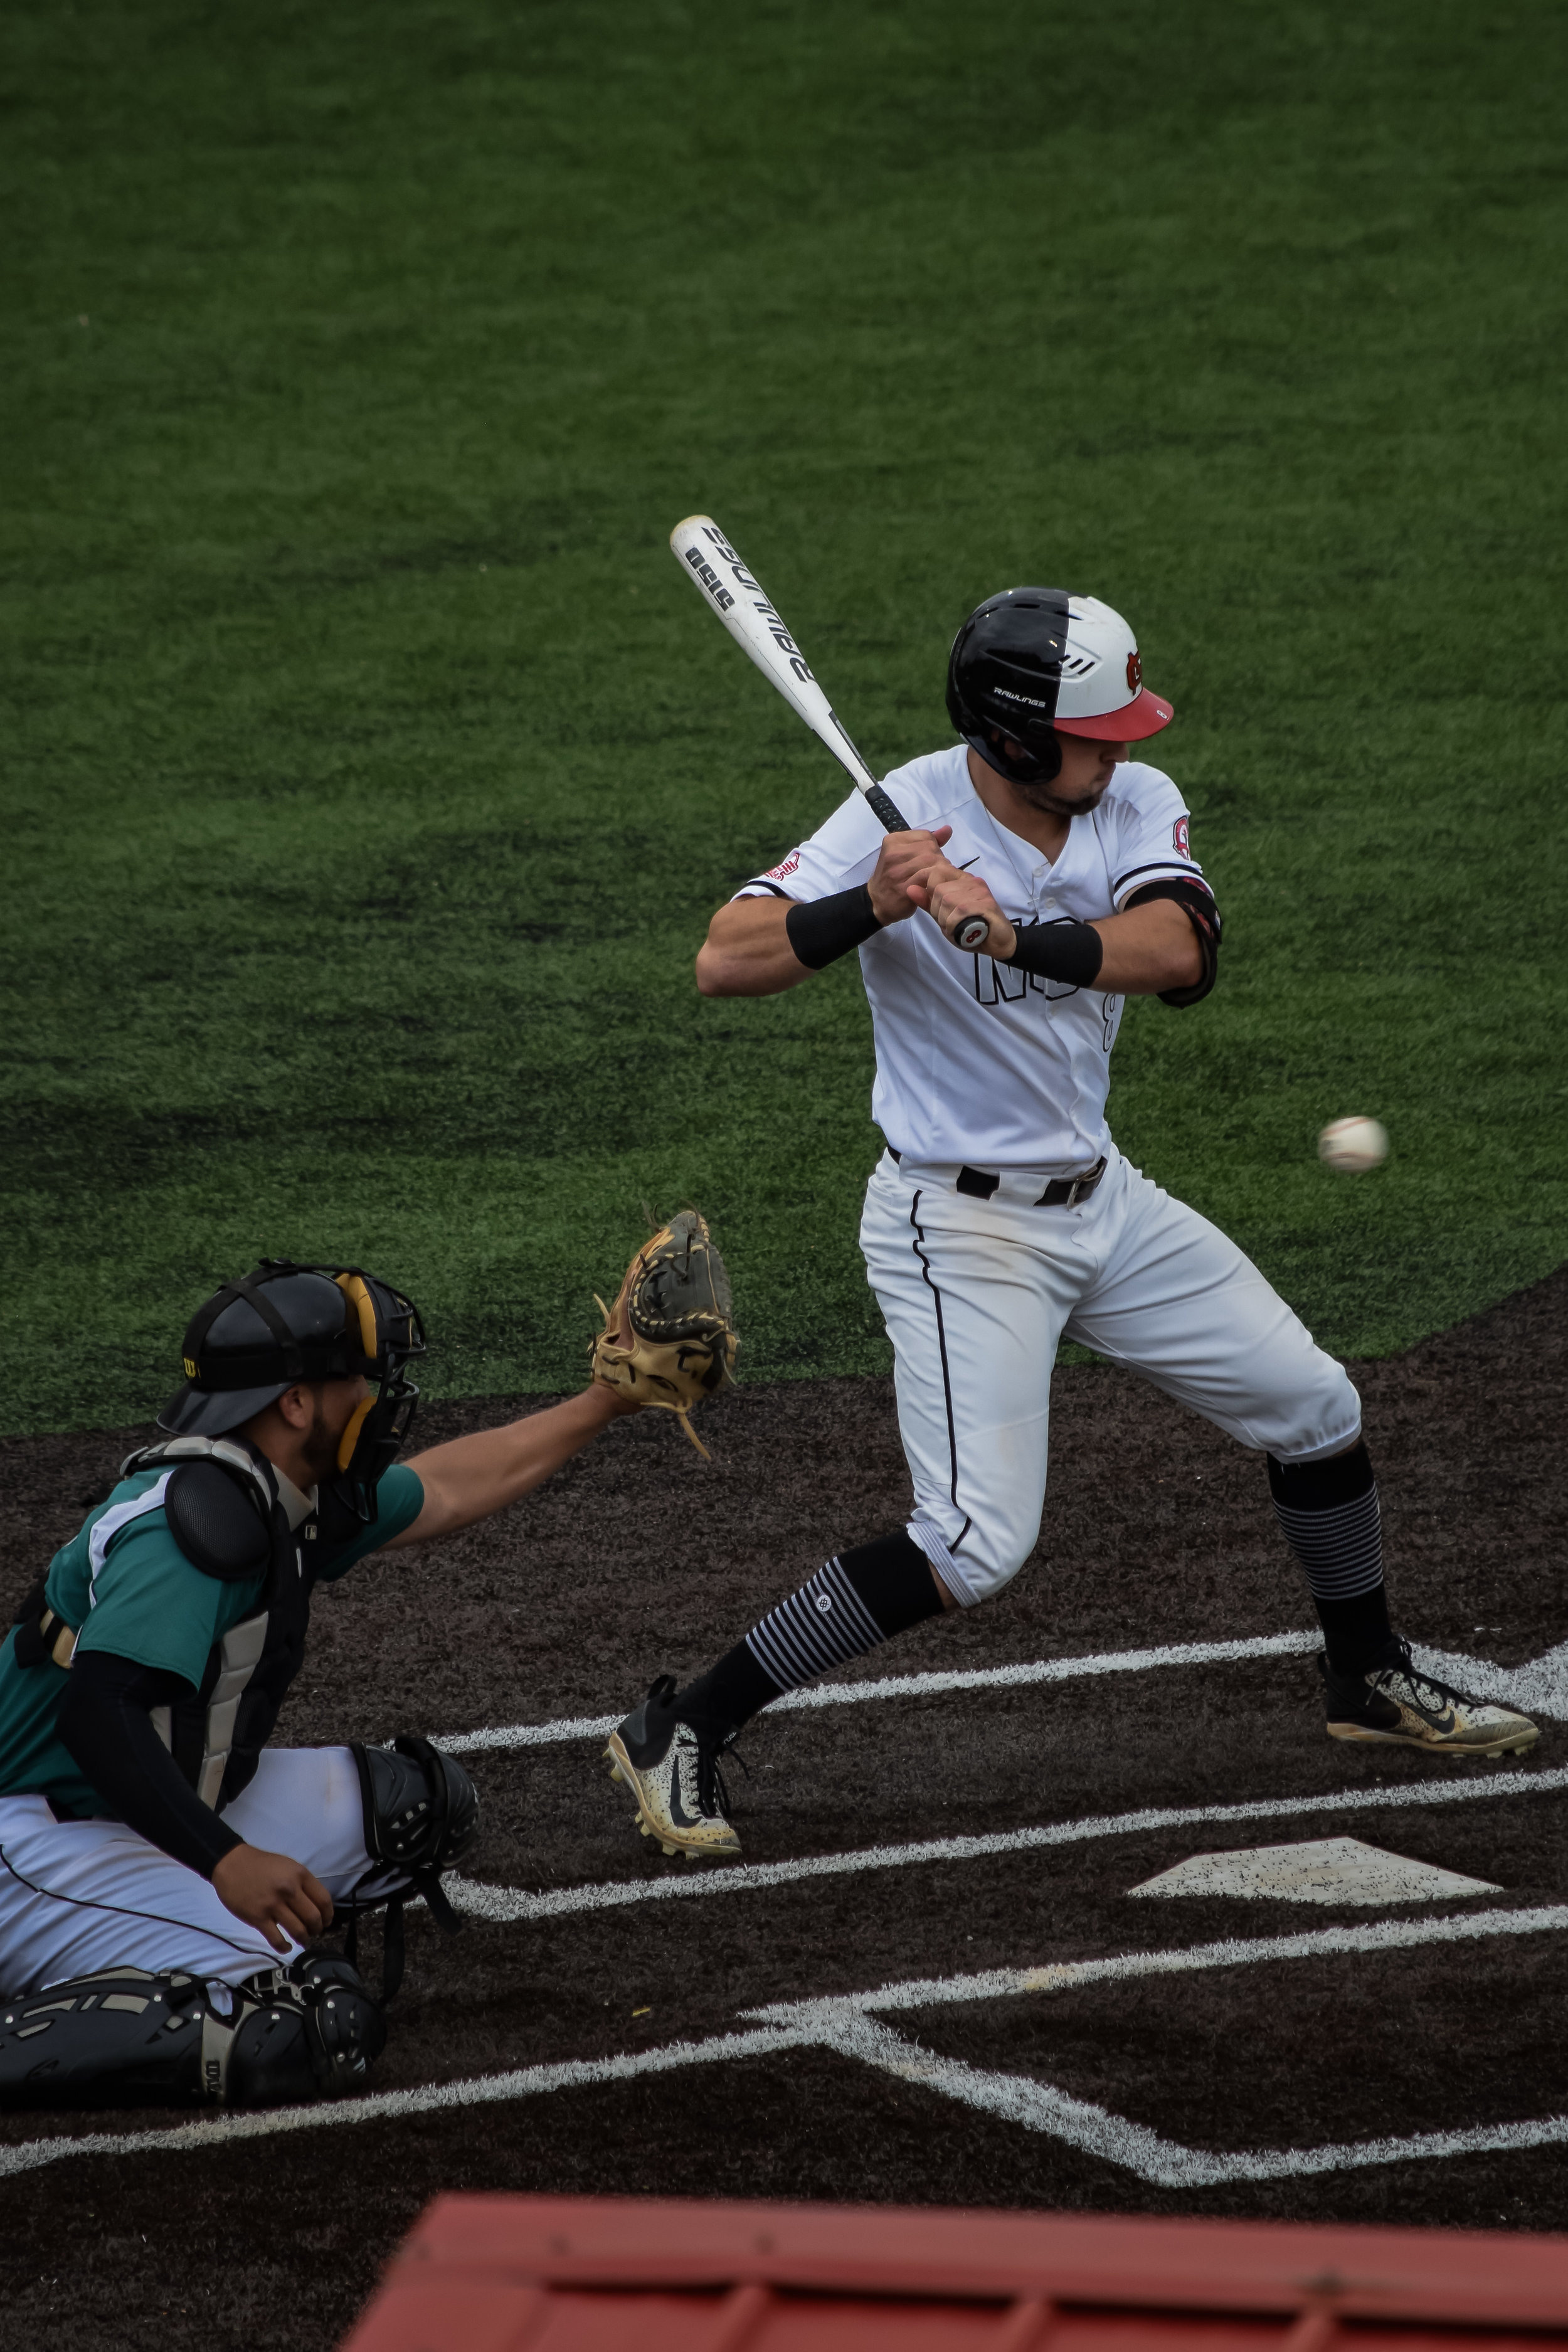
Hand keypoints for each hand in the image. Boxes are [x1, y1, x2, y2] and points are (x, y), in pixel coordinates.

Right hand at [212, 1843, 333, 1952]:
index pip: (323, 1900)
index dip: (328, 1915)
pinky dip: (284, 1947)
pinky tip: (286, 1947)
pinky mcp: (258, 1917)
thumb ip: (302, 1883)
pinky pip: (276, 1939)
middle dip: (317, 1929)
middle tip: (314, 1933)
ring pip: (298, 1930)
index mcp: (300, 1875)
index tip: (326, 1922)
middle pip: (313, 1918)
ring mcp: (273, 1904)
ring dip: (303, 1939)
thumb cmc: (262, 1865)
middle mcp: (289, 1889)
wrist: (232, 1864)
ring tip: (302, 1940)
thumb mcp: (288, 1866)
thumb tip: (314, 1905)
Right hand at [867, 827, 953, 925]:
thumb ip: (927, 841)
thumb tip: (947, 830)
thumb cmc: (894, 876)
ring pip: (931, 863)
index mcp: (893, 840)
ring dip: (938, 872)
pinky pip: (927, 879)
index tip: (929, 859)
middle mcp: (893, 853)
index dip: (934, 848)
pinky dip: (934, 883)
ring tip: (934, 879)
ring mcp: (897, 871)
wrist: (877, 901)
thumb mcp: (906, 853)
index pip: (926, 836)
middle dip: (938, 860)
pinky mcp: (903, 889)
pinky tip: (931, 887)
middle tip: (934, 872)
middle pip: (930, 849)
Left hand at [908, 855, 1016, 959]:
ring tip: (958, 927)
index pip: (936, 871)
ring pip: (948, 901)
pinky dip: (957, 925)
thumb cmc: (972, 928)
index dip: (927, 887)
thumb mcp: (945, 916)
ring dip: (948, 920)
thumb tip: (910, 889)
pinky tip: (964, 930)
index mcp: (961, 881)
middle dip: (938, 912)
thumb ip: (929, 902)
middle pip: (939, 890)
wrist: (998, 941)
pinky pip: (960, 912)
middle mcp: (971, 882)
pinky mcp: (986, 904)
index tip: (932, 905)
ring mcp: (979, 892)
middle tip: (949, 922)